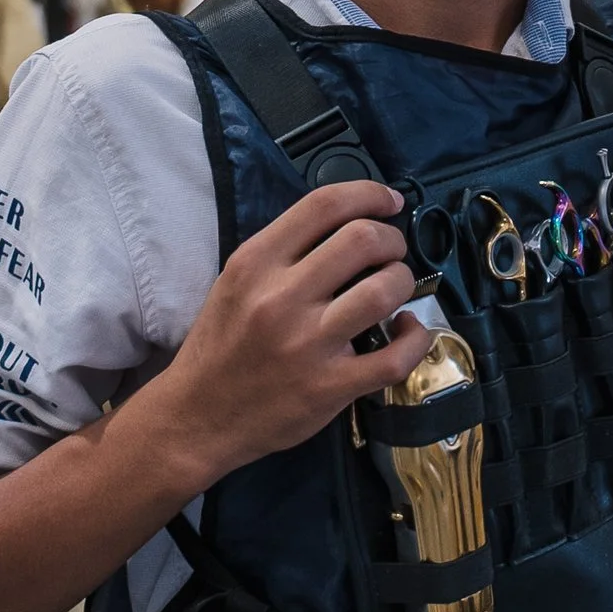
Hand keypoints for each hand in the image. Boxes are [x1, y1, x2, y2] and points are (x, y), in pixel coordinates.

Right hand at [150, 182, 427, 477]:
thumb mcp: (236, 282)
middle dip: (391, 240)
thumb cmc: (220, 345)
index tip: (389, 202)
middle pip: (363, 240)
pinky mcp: (329, 387)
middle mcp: (281, 297)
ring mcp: (307, 344)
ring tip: (395, 289)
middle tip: (391, 255)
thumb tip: (349, 226)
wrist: (197, 417)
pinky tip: (406, 330)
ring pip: (384, 291)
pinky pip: (395, 357)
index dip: (369, 194)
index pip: (324, 205)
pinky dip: (415, 338)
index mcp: (256, 262)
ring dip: (403, 282)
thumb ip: (284, 253)